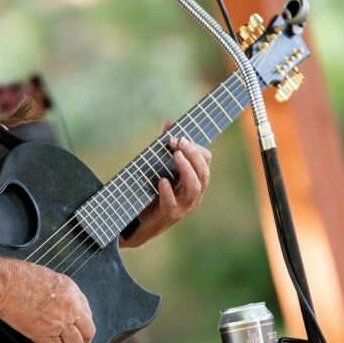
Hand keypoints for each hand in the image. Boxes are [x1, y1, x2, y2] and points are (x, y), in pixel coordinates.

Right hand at [0, 259, 95, 342]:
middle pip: (88, 332)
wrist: (4, 283)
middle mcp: (70, 307)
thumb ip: (59, 291)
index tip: (78, 328)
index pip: (87, 312)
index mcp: (71, 290)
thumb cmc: (18, 276)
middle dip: (84, 342)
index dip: (83, 324)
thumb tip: (59, 302)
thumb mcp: (47, 276)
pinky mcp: (45, 335)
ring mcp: (59, 322)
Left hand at [122, 120, 211, 246]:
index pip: (206, 161)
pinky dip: (169, 192)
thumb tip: (170, 122)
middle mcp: (193, 194)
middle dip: (193, 155)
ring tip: (175, 155)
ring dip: (187, 170)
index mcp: (193, 180)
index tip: (179, 136)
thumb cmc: (152, 191)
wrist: (137, 221)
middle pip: (204, 173)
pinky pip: (173, 204)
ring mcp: (183, 206)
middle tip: (179, 142)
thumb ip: (165, 146)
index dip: (195, 147)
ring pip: (195, 188)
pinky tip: (162, 181)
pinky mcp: (169, 215)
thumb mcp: (158, 166)